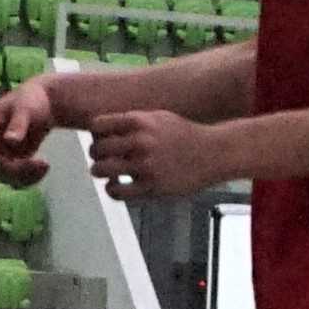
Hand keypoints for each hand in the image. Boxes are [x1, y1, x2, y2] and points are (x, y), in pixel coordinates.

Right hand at [0, 78, 67, 183]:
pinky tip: (44, 168)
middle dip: (14, 171)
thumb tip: (9, 140)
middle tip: (38, 163)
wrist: (46, 102)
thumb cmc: (30, 98)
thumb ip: (17, 123)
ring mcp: (2, 156)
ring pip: (6, 178)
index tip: (6, 162)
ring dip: (24, 177)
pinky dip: (30, 178)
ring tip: (45, 166)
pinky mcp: (15, 162)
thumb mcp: (24, 107)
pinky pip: (18, 178)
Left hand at [86, 107, 229, 199]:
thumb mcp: (159, 117)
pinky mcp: (151, 186)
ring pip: (102, 170)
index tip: (100, 139)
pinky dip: (112, 189)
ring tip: (105, 172)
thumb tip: (105, 125)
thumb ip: (133, 120)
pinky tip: (116, 186)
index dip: (95, 133)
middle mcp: (140, 141)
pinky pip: (117, 191)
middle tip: (100, 158)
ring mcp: (145, 165)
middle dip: (95, 154)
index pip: (98, 125)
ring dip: (99, 172)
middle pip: (97, 149)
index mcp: (140, 121)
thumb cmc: (185, 134)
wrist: (213, 152)